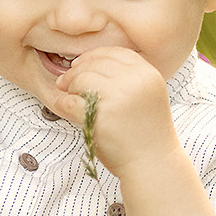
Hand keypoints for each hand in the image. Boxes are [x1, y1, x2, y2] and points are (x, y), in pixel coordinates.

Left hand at [52, 47, 177, 178]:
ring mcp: (119, 96)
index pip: (114, 53)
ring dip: (69, 87)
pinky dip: (63, 103)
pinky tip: (64, 107)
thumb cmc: (145, 133)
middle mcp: (135, 81)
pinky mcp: (102, 115)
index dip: (93, 57)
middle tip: (64, 82)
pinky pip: (71, 101)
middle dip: (76, 72)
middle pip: (95, 64)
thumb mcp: (145, 95)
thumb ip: (126, 78)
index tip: (79, 65)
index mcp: (147, 73)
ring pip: (82, 79)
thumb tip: (84, 64)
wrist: (152, 163)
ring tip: (68, 96)